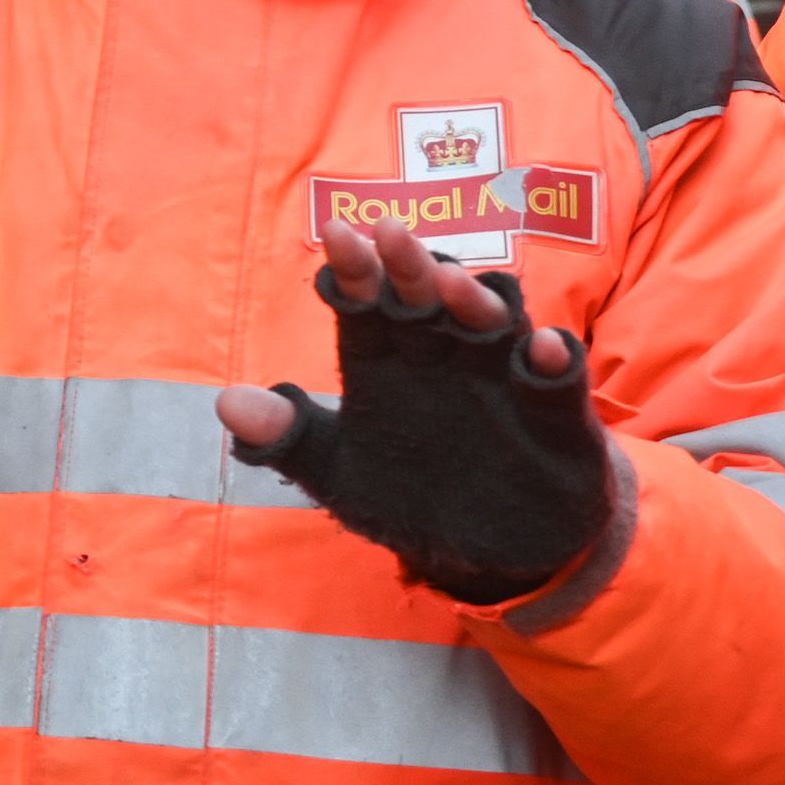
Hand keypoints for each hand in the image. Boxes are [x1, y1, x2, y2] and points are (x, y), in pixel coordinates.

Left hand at [218, 221, 612, 604]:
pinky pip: (558, 377)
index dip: (352, 270)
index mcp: (388, 357)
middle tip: (388, 235)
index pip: (365, 301)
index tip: (335, 238)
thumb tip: (226, 405)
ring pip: (493, 321)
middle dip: (408, 268)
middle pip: (426, 297)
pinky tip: (543, 350)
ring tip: (453, 288)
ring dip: (476, 300)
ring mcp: (501, 374)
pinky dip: (554, 360)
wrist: (491, 549)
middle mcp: (444, 352)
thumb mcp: (340, 474)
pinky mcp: (554, 409)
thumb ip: (288, 439)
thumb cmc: (411, 494)